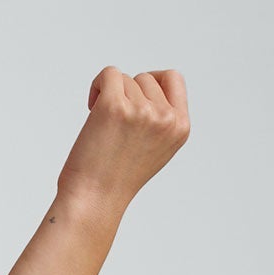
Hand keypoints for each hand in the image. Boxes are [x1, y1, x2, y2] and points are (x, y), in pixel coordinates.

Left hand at [57, 67, 189, 213]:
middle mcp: (165, 118)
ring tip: (104, 126)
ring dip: (110, 96)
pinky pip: (108, 74)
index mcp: (180, 127)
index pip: (174, 79)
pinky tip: (92, 108)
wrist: (94, 200)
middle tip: (115, 124)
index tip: (136, 97)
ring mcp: (141, 111)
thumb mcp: (156, 148)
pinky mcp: (114, 106)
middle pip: (145, 78)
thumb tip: (150, 87)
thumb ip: (161, 118)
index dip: (152, 82)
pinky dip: (98, 85)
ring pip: (125, 79)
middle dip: (127, 95)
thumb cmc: (117, 178)